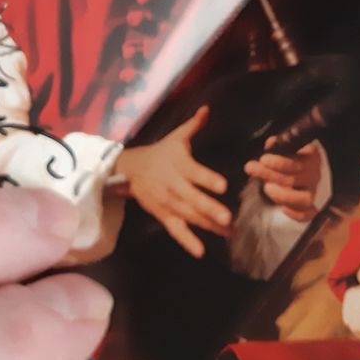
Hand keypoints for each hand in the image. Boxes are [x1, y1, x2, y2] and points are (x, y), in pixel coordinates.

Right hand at [115, 105, 229, 257]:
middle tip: (228, 218)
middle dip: (210, 209)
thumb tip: (207, 108)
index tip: (224, 186)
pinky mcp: (162, 215)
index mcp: (179, 164)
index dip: (208, 179)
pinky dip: (187, 241)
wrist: (130, 169)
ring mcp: (167, 203)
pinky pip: (175, 230)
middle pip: (193, 199)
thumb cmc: (161, 152)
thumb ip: (193, 125)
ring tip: (228, 233)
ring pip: (189, 216)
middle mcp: (174, 185)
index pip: (195, 172)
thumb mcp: (176, 137)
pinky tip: (200, 251)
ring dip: (208, 226)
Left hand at [243, 138, 322, 222]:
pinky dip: (297, 214)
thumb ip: (276, 144)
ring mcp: (312, 191)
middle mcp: (314, 174)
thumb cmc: (284, 158)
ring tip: (267, 188)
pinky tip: (284, 209)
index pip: (299, 160)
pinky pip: (308, 214)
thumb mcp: (279, 148)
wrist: (287, 173)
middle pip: (295, 179)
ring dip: (283, 195)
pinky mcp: (309, 207)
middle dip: (271, 175)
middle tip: (253, 169)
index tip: (263, 159)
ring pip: (305, 198)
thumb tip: (271, 143)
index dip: (280, 162)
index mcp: (310, 156)